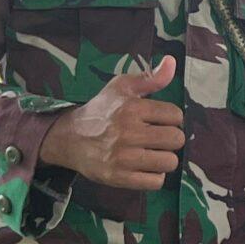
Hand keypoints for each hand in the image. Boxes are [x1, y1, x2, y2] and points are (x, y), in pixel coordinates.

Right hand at [40, 55, 184, 189]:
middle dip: (169, 139)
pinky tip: (144, 167)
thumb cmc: (101, 110)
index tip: (157, 120)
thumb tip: (172, 62)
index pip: (175, 116)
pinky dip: (154, 176)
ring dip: (163, 158)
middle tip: (155, 138)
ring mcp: (123, 157)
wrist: (69, 138)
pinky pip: (156, 182)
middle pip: (176, 140)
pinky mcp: (118, 177)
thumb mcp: (121, 87)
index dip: (170, 118)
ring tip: (150, 152)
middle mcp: (127, 132)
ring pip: (169, 162)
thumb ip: (151, 77)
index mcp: (131, 108)